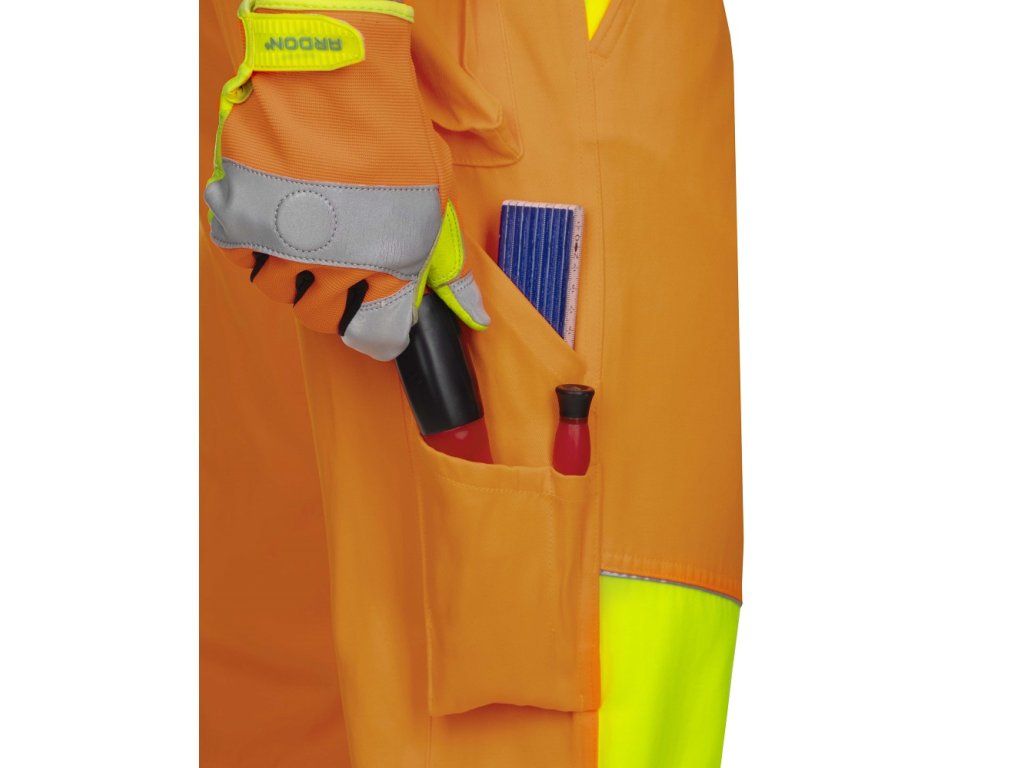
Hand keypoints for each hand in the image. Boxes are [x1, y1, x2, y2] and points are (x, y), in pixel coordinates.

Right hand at [204, 0, 488, 359]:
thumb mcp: (434, 198)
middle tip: (342, 270)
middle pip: (322, 317)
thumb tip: (472, 313)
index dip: (381, 329)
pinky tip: (276, 224)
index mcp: (385, 267)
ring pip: (279, 291)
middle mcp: (330, 267)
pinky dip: (254, 248)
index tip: (381, 321)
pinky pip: (241, 256)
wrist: (333, 75)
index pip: (376, 333)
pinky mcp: (238, 216)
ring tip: (309, 240)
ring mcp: (279, 244)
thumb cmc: (391, 129)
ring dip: (294, 275)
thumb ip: (448, 263)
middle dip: (335, 301)